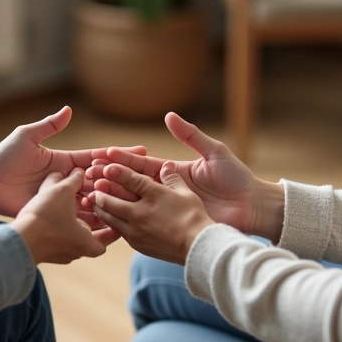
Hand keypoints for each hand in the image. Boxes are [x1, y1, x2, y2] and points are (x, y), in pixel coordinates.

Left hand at [0, 106, 145, 223]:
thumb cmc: (3, 159)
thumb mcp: (26, 137)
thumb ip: (48, 126)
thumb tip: (69, 110)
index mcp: (65, 162)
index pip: (96, 157)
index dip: (117, 154)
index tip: (140, 150)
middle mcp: (67, 181)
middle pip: (99, 180)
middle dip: (120, 179)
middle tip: (144, 177)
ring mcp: (62, 199)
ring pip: (93, 200)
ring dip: (110, 199)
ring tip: (133, 199)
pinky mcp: (54, 214)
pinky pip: (78, 218)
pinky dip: (94, 219)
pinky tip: (112, 220)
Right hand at [10, 169, 119, 263]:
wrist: (18, 239)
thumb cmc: (46, 218)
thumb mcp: (62, 192)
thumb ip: (73, 180)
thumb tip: (79, 172)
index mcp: (89, 244)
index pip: (110, 235)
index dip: (113, 221)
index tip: (113, 210)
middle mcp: (77, 253)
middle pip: (93, 236)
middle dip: (94, 219)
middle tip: (96, 204)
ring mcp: (59, 255)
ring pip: (73, 236)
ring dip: (74, 222)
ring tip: (74, 204)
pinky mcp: (44, 252)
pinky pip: (56, 238)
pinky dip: (58, 225)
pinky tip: (52, 210)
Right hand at [83, 112, 278, 237]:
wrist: (252, 207)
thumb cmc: (236, 178)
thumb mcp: (214, 153)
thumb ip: (191, 136)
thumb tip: (169, 116)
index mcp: (173, 171)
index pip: (142, 165)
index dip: (122, 160)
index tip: (103, 154)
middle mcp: (167, 190)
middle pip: (133, 184)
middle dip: (111, 179)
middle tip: (89, 174)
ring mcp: (169, 209)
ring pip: (136, 204)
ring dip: (115, 200)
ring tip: (93, 196)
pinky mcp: (175, 225)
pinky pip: (149, 223)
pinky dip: (130, 221)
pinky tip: (111, 220)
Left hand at [90, 161, 215, 264]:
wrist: (197, 248)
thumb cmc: (194, 218)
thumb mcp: (186, 193)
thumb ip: (173, 178)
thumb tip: (166, 165)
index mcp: (153, 195)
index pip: (130, 179)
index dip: (116, 171)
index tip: (106, 166)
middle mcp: (139, 213)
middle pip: (110, 200)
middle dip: (99, 191)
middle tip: (92, 184)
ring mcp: (135, 230)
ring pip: (109, 217)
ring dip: (100, 208)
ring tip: (93, 201)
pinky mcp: (135, 243)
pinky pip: (117, 231)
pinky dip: (109, 223)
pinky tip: (108, 219)